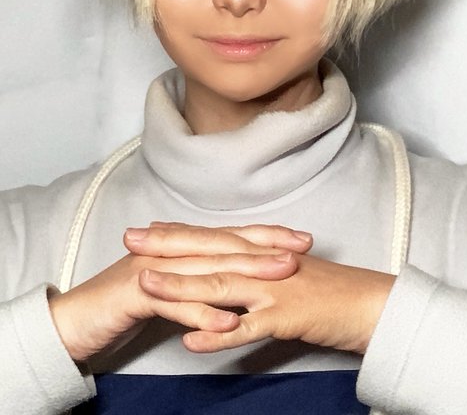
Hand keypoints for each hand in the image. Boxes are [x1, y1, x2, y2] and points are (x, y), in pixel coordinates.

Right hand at [49, 224, 311, 361]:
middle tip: (301, 249)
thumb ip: (198, 280)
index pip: (229, 236)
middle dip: (265, 246)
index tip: (301, 238)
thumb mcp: (170, 288)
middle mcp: (169, 251)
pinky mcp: (134, 295)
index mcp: (179, 247)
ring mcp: (152, 269)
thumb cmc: (124, 304)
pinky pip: (173, 304)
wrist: (74, 320)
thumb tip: (233, 282)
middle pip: (223, 245)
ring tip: (280, 274)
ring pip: (205, 268)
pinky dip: (202, 312)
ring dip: (245, 272)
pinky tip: (229, 321)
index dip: (265, 234)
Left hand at [139, 253, 396, 354]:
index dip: (178, 234)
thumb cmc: (333, 290)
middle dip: (166, 247)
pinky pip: (249, 327)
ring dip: (181, 285)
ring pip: (221, 285)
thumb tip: (232, 277)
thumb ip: (259, 274)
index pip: (213, 239)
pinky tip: (191, 340)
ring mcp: (273, 289)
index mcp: (262, 253)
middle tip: (130, 240)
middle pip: (209, 253)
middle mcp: (263, 265)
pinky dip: (219, 333)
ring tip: (145, 284)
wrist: (371, 303)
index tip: (146, 229)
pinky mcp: (287, 316)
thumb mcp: (290, 274)